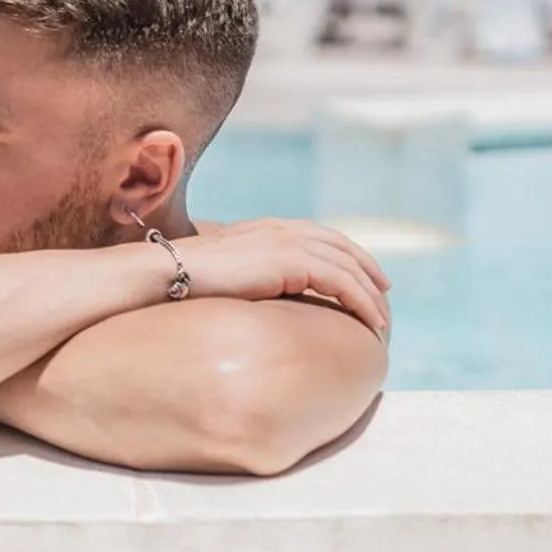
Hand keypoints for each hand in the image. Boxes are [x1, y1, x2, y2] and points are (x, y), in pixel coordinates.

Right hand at [169, 219, 391, 336]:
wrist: (167, 274)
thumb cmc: (184, 281)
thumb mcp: (223, 274)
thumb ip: (244, 276)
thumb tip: (250, 299)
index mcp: (265, 228)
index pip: (318, 236)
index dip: (344, 254)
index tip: (361, 276)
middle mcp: (280, 229)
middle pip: (341, 246)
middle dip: (367, 269)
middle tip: (384, 294)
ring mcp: (286, 242)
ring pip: (347, 265)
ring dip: (369, 293)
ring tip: (381, 319)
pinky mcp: (291, 261)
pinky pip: (341, 282)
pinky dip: (361, 302)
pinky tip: (371, 323)